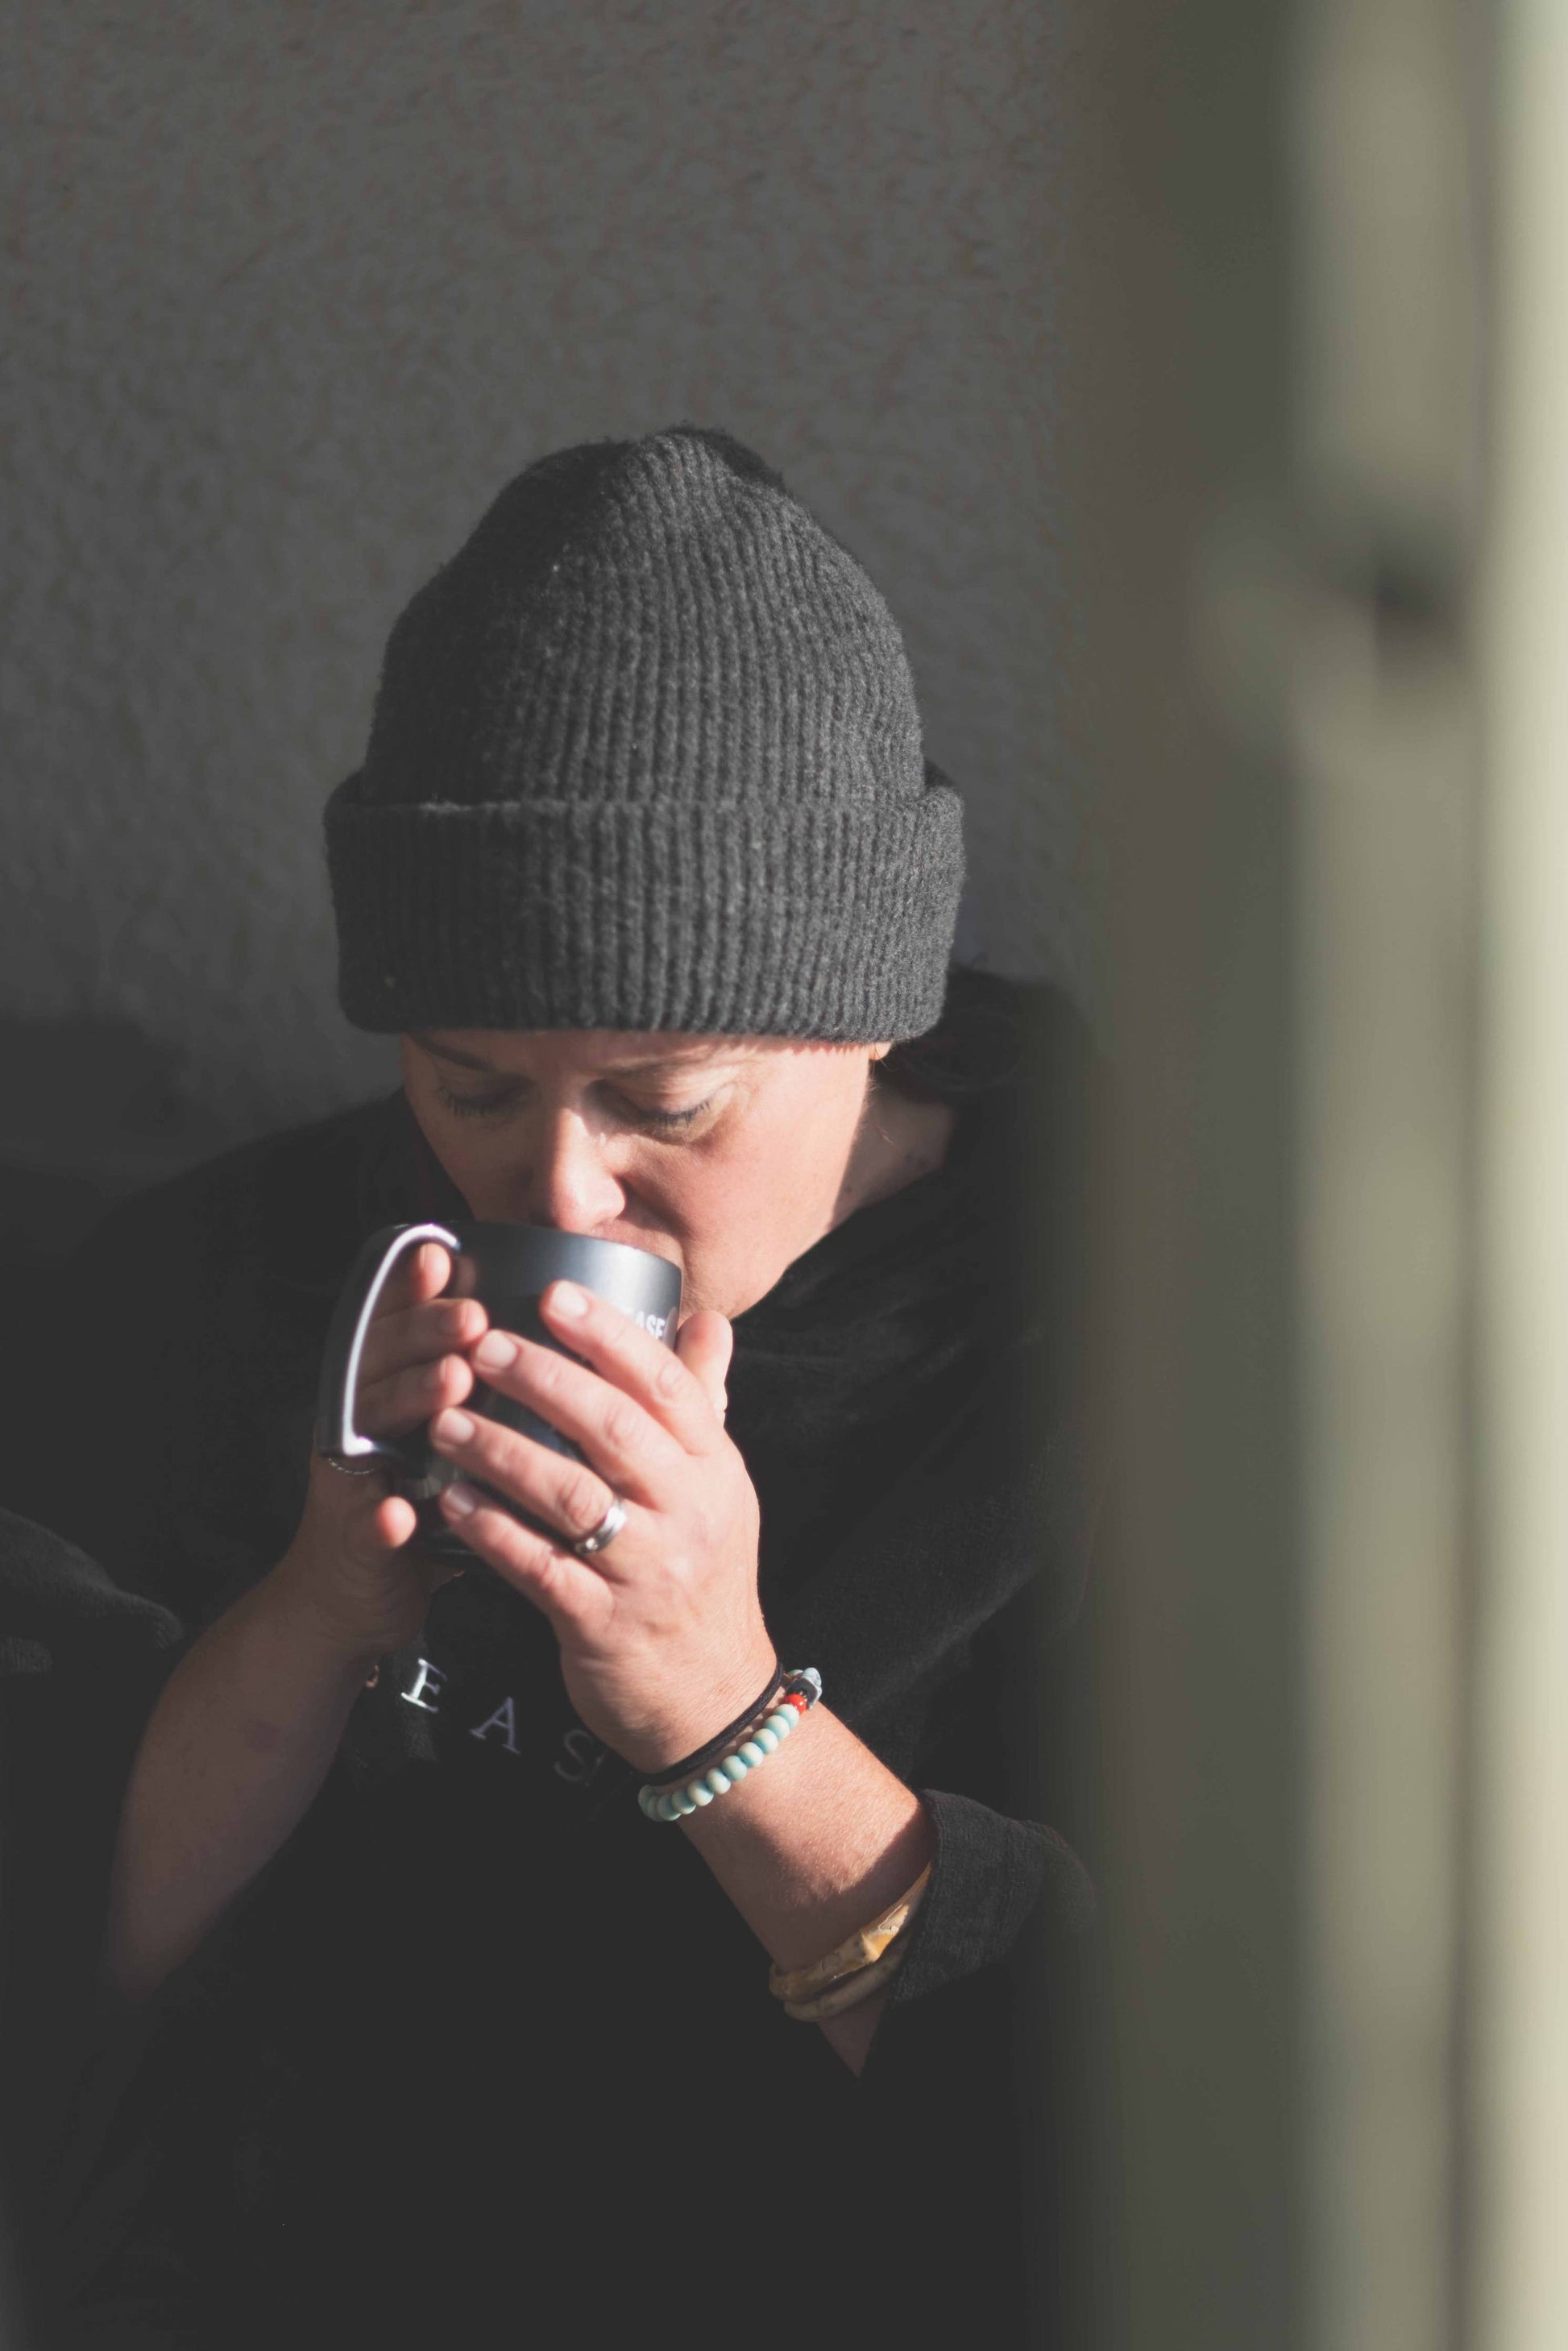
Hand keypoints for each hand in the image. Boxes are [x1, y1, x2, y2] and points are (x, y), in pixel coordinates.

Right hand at [274, 1242, 488, 1661]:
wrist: (357, 1597)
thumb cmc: (423, 1500)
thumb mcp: (447, 1432)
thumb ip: (477, 1382)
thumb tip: (547, 1327)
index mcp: (383, 1386)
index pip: (393, 1322)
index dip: (411, 1287)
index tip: (443, 1250)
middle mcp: (357, 1418)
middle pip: (382, 1359)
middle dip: (425, 1332)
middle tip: (474, 1315)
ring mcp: (348, 1475)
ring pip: (370, 1426)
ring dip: (408, 1399)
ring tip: (452, 1381)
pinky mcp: (349, 1537)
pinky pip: (363, 1523)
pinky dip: (379, 1516)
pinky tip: (399, 1512)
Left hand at [426, 1280, 772, 1772]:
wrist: (713, 1699)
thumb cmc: (702, 1578)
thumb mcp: (720, 1489)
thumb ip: (703, 1402)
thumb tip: (705, 1319)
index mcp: (714, 1468)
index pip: (665, 1385)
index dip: (608, 1335)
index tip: (552, 1294)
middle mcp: (689, 1512)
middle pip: (615, 1428)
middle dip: (543, 1379)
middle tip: (480, 1345)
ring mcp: (648, 1571)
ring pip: (572, 1495)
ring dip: (502, 1451)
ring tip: (446, 1419)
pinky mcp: (603, 1624)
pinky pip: (541, 1569)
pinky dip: (493, 1531)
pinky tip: (450, 1502)